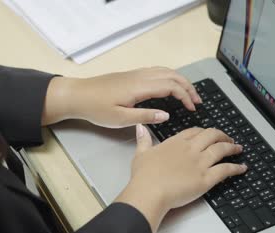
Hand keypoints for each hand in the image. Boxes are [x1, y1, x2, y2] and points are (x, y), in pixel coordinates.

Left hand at [42, 67, 201, 126]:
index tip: (192, 109)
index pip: (171, 86)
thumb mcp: (120, 119)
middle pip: (172, 75)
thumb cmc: (95, 108)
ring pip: (165, 71)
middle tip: (197, 101)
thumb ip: (145, 116)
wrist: (77, 95)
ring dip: (180, 80)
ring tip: (189, 93)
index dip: (185, 96)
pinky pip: (157, 71)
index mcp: (140, 87)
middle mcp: (140, 76)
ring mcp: (136, 74)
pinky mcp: (131, 76)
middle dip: (188, 86)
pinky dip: (170, 77)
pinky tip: (170, 86)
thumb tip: (166, 115)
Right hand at [115, 125, 247, 232]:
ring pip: (221, 149)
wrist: (149, 192)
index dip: (204, 131)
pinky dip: (236, 168)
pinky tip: (241, 168)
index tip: (209, 133)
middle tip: (228, 138)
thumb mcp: (140, 153)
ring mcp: (200, 163)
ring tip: (238, 148)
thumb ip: (144, 139)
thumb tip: (141, 127)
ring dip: (232, 148)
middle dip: (222, 135)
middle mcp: (190, 150)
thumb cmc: (144, 176)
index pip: (195, 131)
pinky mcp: (206, 179)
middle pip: (212, 136)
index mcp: (176, 143)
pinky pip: (225, 170)